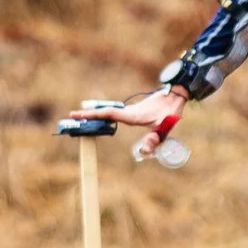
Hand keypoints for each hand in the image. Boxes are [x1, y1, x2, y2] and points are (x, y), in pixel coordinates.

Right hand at [69, 87, 185, 160]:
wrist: (175, 96)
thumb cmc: (170, 111)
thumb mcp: (164, 126)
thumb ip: (155, 138)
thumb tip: (144, 152)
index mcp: (131, 115)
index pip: (108, 114)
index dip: (93, 115)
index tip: (77, 114)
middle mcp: (128, 112)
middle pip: (104, 113)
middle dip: (88, 115)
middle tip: (71, 116)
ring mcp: (130, 112)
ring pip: (109, 112)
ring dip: (95, 114)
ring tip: (80, 117)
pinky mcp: (134, 113)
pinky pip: (115, 113)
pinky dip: (104, 115)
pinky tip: (101, 118)